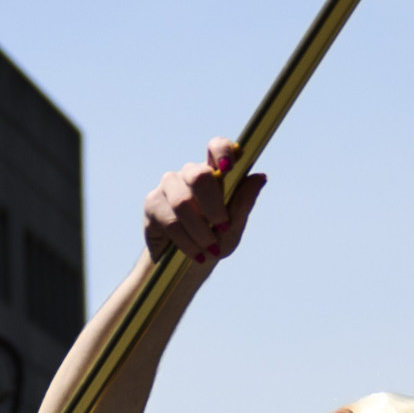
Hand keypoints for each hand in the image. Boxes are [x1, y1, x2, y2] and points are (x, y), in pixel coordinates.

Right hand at [143, 137, 261, 266]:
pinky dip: (187, 241)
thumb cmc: (214, 241)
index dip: (222, 151)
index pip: (216, 146)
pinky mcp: (152, 203)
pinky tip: (196, 254)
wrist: (184, 266)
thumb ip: (243, 203)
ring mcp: (168, 186)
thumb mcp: (233, 228)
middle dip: (214, 205)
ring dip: (201, 230)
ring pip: (183, 202)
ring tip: (211, 250)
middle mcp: (189, 173)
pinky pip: (170, 221)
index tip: (228, 168)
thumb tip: (260, 177)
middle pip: (199, 175)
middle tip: (223, 227)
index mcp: (213, 173)